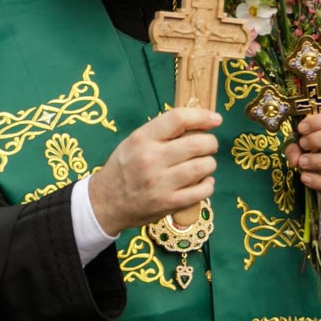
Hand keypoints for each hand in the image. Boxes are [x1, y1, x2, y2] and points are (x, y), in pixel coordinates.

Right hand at [86, 107, 219, 233]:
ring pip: (204, 166)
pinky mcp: (169, 203)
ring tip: (202, 165)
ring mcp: (161, 183)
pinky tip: (201, 182)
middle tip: (208, 146)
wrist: (106, 203)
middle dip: (210, 143)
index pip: (178, 119)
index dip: (202, 116)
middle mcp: (151, 159)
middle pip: (198, 143)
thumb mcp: (134, 142)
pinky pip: (203, 190)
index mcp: (142, 139)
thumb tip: (198, 123)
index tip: (215, 119)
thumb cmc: (123, 168)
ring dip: (209, 164)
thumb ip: (161, 133)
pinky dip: (208, 184)